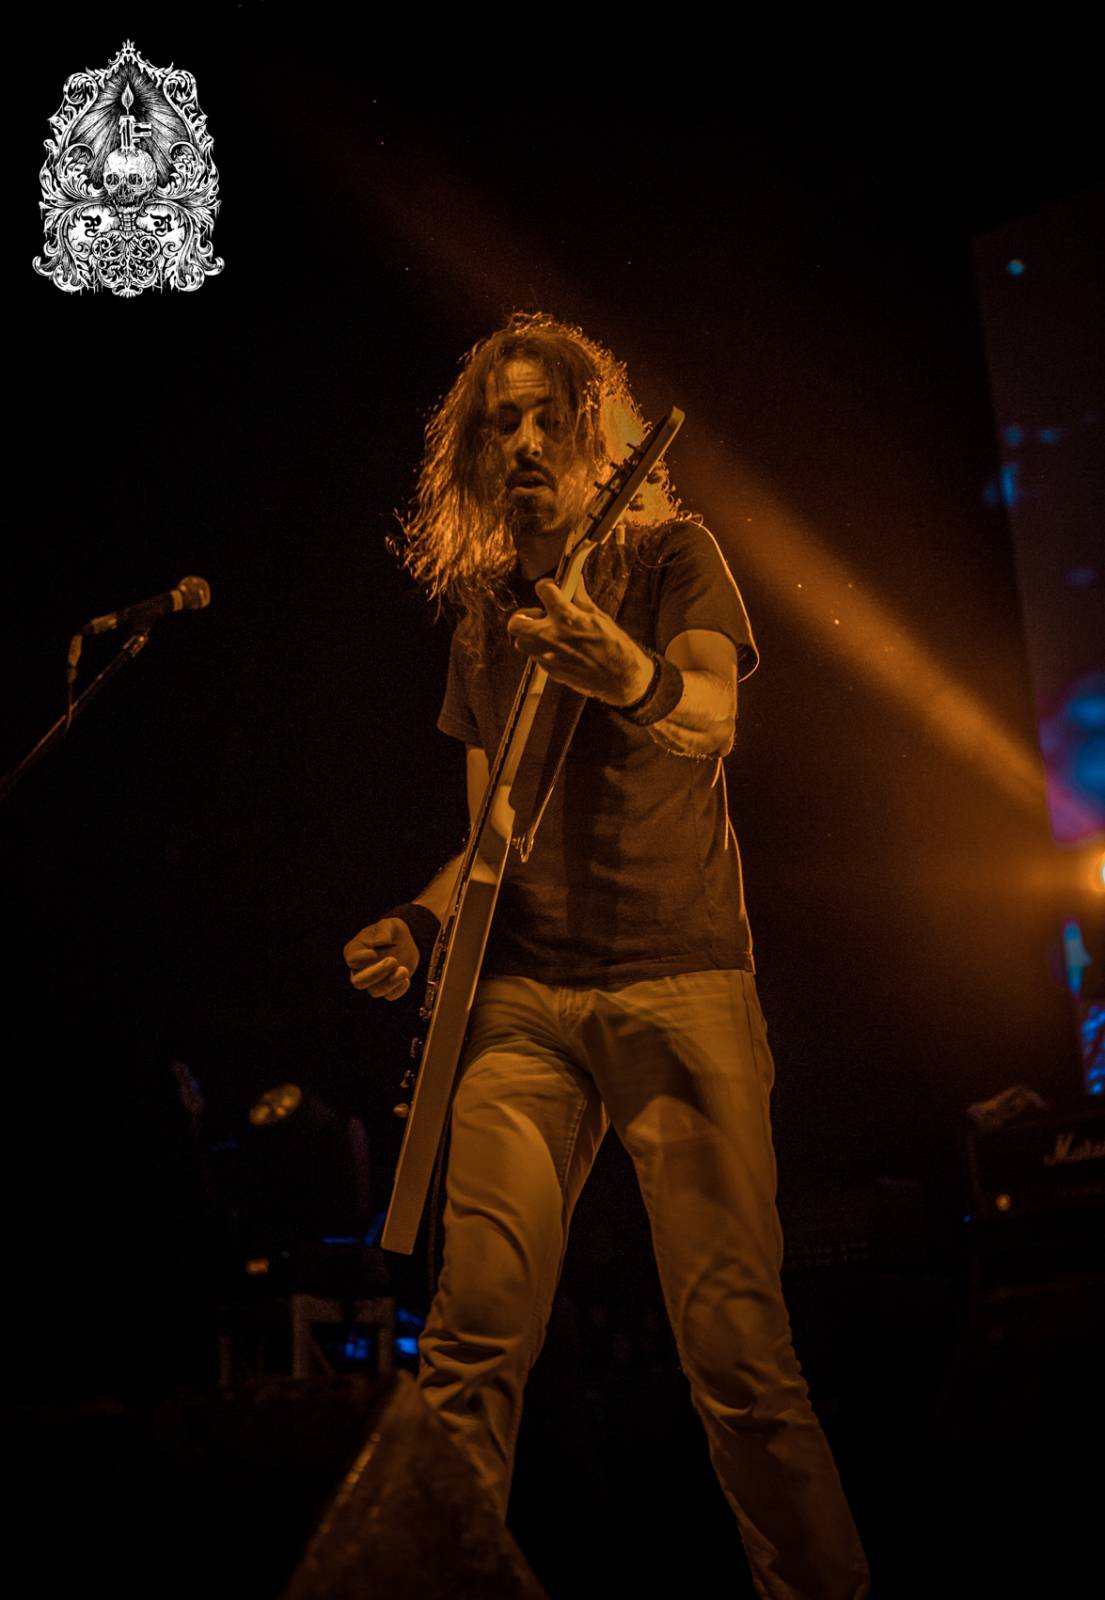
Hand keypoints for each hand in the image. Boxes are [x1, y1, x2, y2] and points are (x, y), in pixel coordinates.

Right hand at [343, 917, 418, 1000]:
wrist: (405, 941)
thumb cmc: (392, 931)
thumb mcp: (389, 925)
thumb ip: (384, 930)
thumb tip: (380, 941)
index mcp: (355, 951)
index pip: (352, 959)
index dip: (362, 958)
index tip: (374, 952)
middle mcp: (360, 969)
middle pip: (359, 982)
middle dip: (375, 974)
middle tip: (393, 960)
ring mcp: (373, 980)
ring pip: (374, 991)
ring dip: (390, 983)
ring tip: (404, 969)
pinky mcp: (387, 987)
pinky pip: (389, 996)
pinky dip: (398, 990)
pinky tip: (406, 979)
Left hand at [505, 571, 652, 704]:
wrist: (621, 678)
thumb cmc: (614, 648)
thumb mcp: (600, 616)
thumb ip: (580, 599)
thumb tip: (575, 584)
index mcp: (566, 617)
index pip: (543, 590)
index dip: (547, 587)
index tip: (550, 589)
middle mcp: (551, 636)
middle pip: (516, 623)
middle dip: (524, 616)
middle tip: (539, 615)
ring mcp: (548, 656)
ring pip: (521, 642)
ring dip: (530, 635)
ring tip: (548, 633)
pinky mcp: (550, 670)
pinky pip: (535, 656)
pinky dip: (543, 649)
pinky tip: (558, 648)